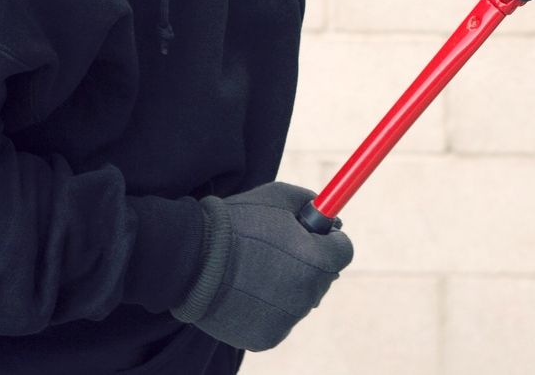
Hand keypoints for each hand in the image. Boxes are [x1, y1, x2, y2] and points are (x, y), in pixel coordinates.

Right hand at [170, 182, 352, 351]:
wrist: (191, 258)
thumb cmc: (237, 222)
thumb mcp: (278, 197)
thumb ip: (310, 203)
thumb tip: (332, 216)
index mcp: (318, 259)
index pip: (343, 251)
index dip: (328, 240)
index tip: (313, 235)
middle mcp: (309, 293)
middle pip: (324, 278)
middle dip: (308, 263)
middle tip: (278, 251)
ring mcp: (289, 319)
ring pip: (300, 300)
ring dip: (287, 285)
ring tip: (254, 269)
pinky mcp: (267, 338)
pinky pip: (279, 320)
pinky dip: (268, 307)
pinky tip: (245, 291)